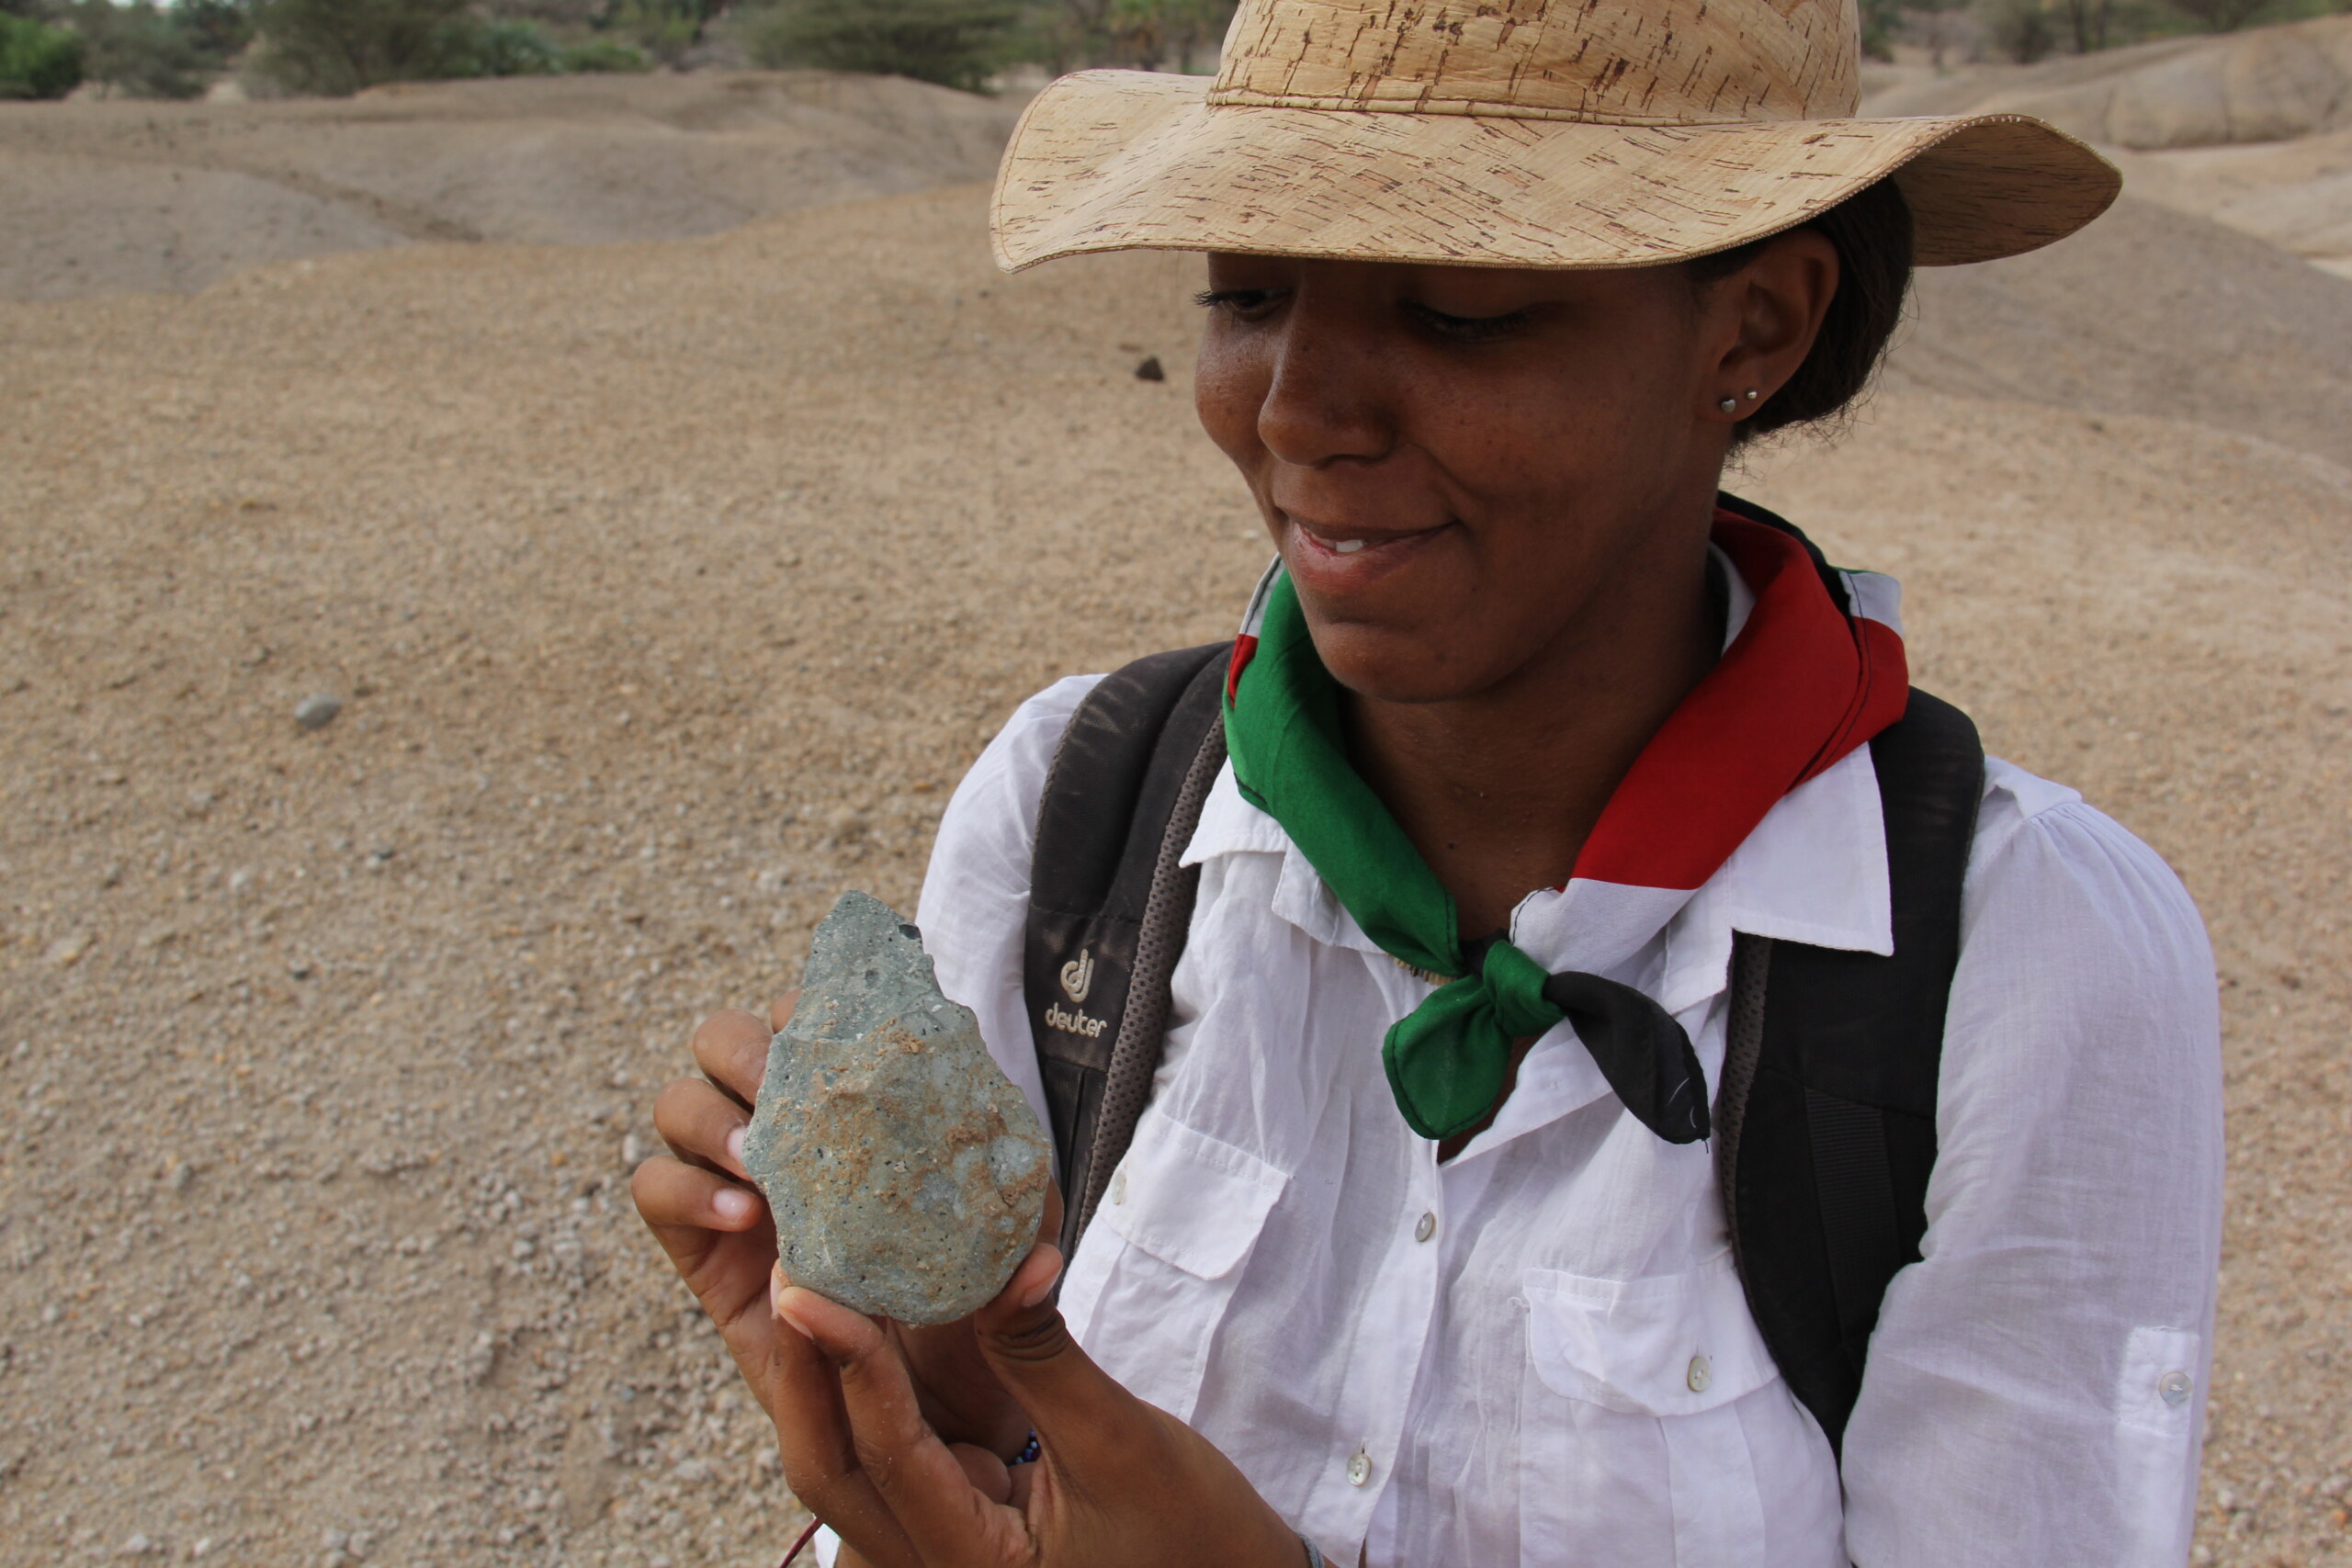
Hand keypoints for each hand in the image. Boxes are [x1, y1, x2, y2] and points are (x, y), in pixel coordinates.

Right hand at [630, 996, 1048, 1456]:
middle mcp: (784, 1124)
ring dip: (710, 1116)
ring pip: (678, 1101)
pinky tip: (744, 1217)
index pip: (813, 1014)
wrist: (924, 1399)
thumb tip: (1037, 1267)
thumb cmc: (972, 1307)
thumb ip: (1024, 1247)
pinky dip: (687, 1189)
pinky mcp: (699, 1240)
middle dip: (746, 1049)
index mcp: (854, 1099)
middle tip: (781, 1093)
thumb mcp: (1009, 1261)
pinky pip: (654, 1189)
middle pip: (726, 1037)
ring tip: (760, 1165)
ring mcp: (732, 1178)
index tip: (846, 1029)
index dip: (816, 1003)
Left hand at [777, 1248, 1315, 1567]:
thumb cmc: (1193, 1537)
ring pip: (856, 1454)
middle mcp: (936, 1564)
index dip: (849, 1366)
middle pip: (834, 1468)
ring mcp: (941, 1539)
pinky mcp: (959, 1507)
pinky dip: (883, 1377)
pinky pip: (900, 1440)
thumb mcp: (1122, 1443)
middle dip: (808, 1371)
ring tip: (821, 1273)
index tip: (815, 1289)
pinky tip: (879, 1307)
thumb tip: (1004, 1259)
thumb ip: (1045, 1356)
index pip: (888, 1456)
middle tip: (795, 1274)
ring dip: (835, 1370)